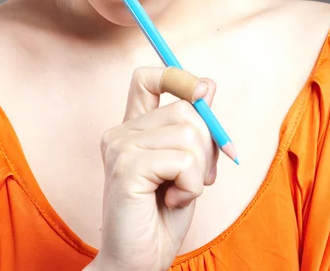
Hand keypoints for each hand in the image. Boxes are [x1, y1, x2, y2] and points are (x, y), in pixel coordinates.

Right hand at [93, 66, 217, 270]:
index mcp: (133, 128)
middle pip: (186, 109)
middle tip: (195, 178)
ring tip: (180, 192)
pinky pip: (183, 161)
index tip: (203, 92)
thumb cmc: (162, 216)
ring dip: (199, 171)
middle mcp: (121, 132)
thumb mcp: (187, 164)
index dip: (177, 77)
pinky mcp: (126, 167)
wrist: (139, 262)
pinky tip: (173, 201)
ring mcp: (120, 147)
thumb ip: (193, 126)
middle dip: (207, 145)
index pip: (146, 78)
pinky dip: (191, 186)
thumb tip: (209, 85)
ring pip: (189, 134)